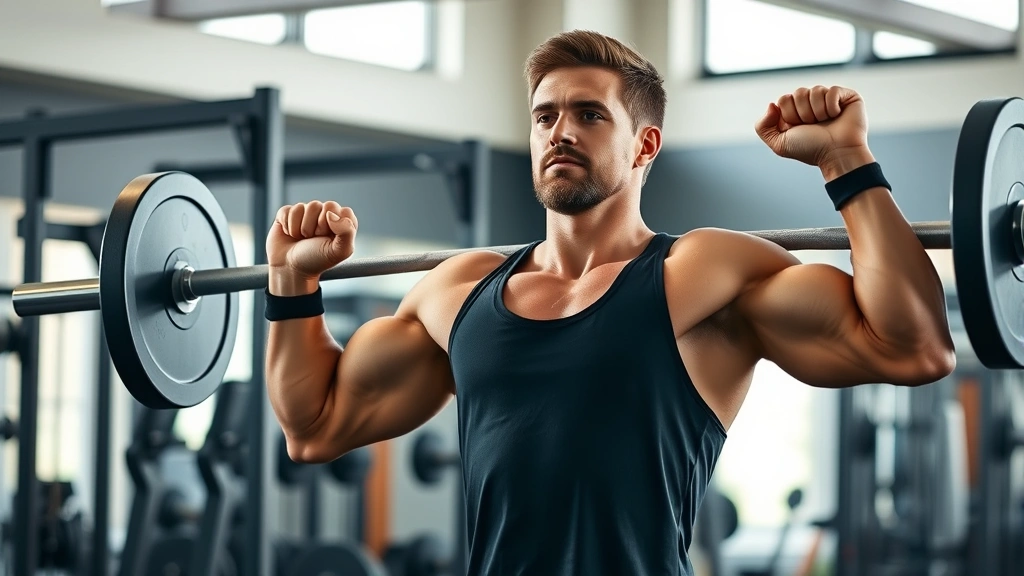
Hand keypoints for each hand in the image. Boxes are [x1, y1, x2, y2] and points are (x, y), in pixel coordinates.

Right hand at [266, 201, 356, 279]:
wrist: (291, 269)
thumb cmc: (316, 260)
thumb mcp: (339, 251)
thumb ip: (347, 232)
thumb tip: (331, 213)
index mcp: (342, 222)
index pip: (345, 211)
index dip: (336, 225)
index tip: (329, 239)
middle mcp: (325, 214)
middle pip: (325, 206)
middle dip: (318, 226)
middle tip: (315, 239)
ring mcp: (306, 212)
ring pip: (307, 206)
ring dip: (303, 228)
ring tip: (303, 238)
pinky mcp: (289, 213)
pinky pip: (289, 210)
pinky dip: (289, 226)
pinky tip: (291, 235)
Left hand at [755, 85, 871, 176]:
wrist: (836, 154)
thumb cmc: (811, 149)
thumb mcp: (780, 143)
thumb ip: (763, 127)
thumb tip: (772, 104)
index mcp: (795, 112)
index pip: (784, 99)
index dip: (789, 115)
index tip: (799, 128)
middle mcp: (811, 103)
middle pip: (798, 92)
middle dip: (803, 113)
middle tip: (813, 125)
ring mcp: (829, 98)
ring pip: (815, 90)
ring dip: (818, 112)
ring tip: (826, 122)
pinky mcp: (846, 96)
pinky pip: (832, 90)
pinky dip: (832, 106)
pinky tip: (837, 116)